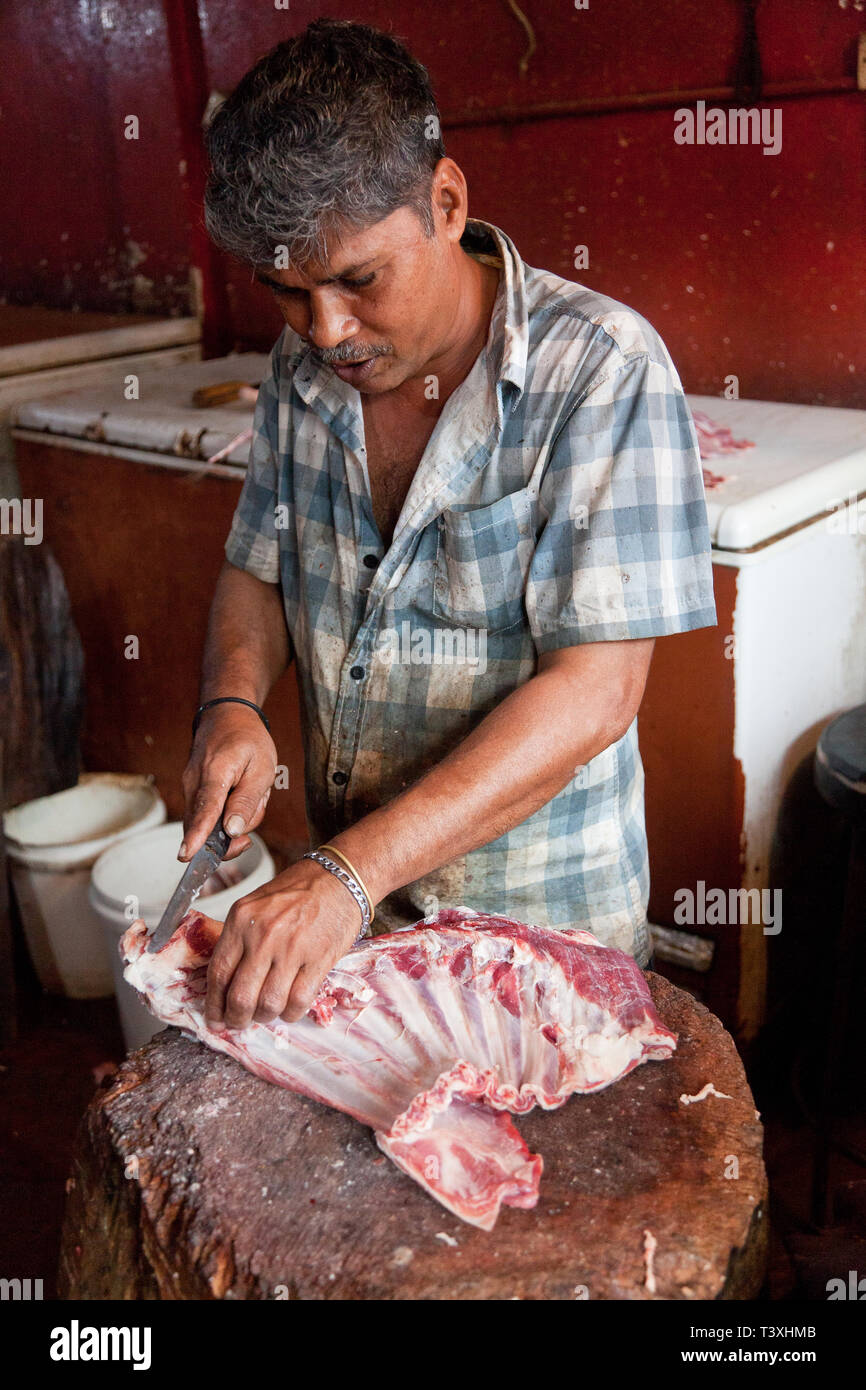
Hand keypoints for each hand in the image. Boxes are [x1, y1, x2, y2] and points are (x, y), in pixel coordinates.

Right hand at [180, 703, 277, 861]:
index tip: (187, 855)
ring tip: (251, 791)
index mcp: (215, 773)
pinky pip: (206, 816)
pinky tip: (239, 794)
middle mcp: (194, 782)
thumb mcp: (262, 768)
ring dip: (234, 818)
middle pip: (205, 827)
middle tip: (257, 811)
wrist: (226, 716)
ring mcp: (188, 787)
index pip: (206, 810)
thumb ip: (247, 801)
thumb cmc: (248, 740)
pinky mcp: (191, 792)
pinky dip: (226, 813)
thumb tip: (232, 831)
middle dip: (233, 834)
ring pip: (208, 824)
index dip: (198, 835)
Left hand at [204, 857, 362, 1029]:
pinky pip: (299, 1001)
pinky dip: (291, 1013)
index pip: (219, 972)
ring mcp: (293, 948)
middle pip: (240, 996)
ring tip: (266, 1013)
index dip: (213, 1003)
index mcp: (241, 919)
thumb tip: (225, 982)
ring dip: (264, 1017)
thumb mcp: (256, 906)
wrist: (339, 878)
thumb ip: (238, 939)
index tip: (214, 1018)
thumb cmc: (297, 891)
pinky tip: (289, 1008)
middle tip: (238, 1023)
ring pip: (269, 1004)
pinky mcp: (319, 959)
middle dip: (236, 1018)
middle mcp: (264, 935)